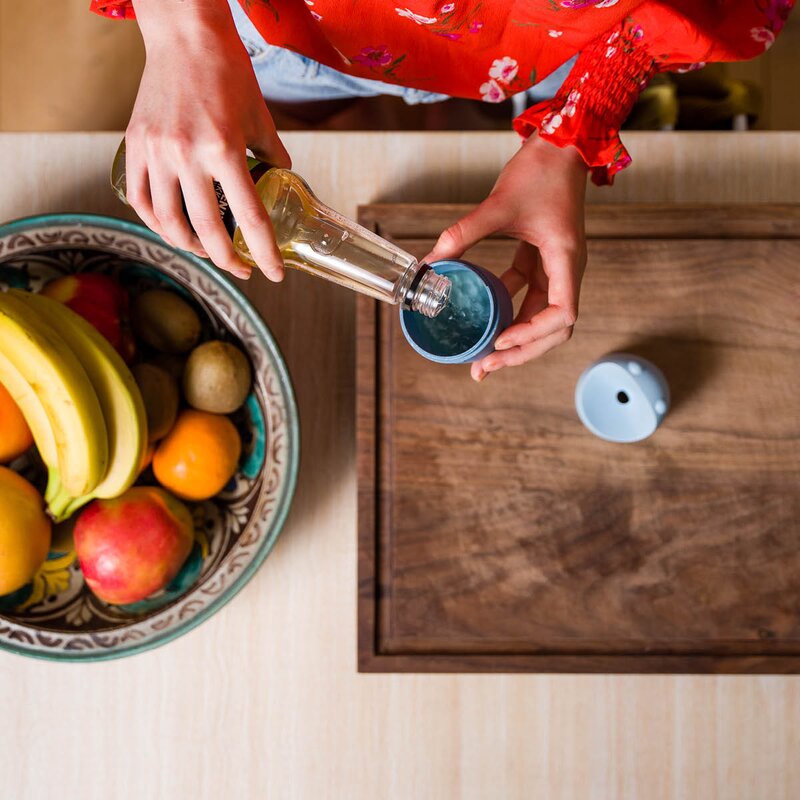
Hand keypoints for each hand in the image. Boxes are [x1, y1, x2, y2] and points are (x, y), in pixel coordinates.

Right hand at [125, 0, 290, 279]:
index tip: (273, 274)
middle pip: (206, 230)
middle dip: (227, 260)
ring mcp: (156, 151)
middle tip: (241, 270)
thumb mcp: (261, 119)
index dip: (265, 252)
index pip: (249, 217)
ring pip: (168, 221)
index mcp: (224, 149)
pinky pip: (140, 199)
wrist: (185, 36)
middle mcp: (186, 154)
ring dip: (190, 247)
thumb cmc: (228, 74)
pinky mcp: (134, 145)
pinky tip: (172, 231)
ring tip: (207, 252)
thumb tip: (282, 180)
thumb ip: (273, 156)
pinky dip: (155, 223)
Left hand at [425, 133, 587, 380]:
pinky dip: (509, 312)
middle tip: (484, 368)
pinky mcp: (543, 260)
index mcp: (566, 259)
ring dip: (515, 338)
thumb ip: (463, 234)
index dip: (532, 334)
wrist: (561, 143)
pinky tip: (485, 319)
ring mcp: (557, 267)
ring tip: (484, 358)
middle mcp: (567, 269)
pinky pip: (529, 295)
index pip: (562, 314)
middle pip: (553, 329)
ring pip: (542, 318)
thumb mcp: (498, 203)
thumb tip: (429, 263)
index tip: (500, 339)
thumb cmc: (541, 169)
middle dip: (521, 352)